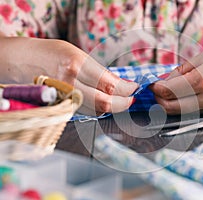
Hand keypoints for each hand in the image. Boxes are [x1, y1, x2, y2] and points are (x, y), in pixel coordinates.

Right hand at [0, 37, 138, 114]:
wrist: (24, 62)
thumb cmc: (53, 53)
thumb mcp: (79, 55)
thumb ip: (100, 73)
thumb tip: (123, 86)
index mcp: (76, 65)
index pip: (110, 85)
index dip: (127, 90)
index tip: (135, 89)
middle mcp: (69, 84)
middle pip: (104, 103)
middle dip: (123, 103)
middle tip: (131, 99)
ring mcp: (64, 98)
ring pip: (96, 111)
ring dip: (112, 107)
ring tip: (120, 100)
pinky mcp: (61, 107)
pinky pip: (85, 112)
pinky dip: (99, 109)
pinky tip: (105, 103)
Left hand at [150, 38, 202, 114]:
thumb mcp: (202, 58)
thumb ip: (180, 73)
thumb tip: (163, 82)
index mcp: (201, 82)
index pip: (168, 91)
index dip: (155, 88)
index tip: (151, 84)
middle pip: (171, 107)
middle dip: (159, 99)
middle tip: (156, 89)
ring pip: (181, 112)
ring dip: (169, 103)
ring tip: (167, 91)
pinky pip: (193, 111)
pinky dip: (183, 105)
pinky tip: (181, 95)